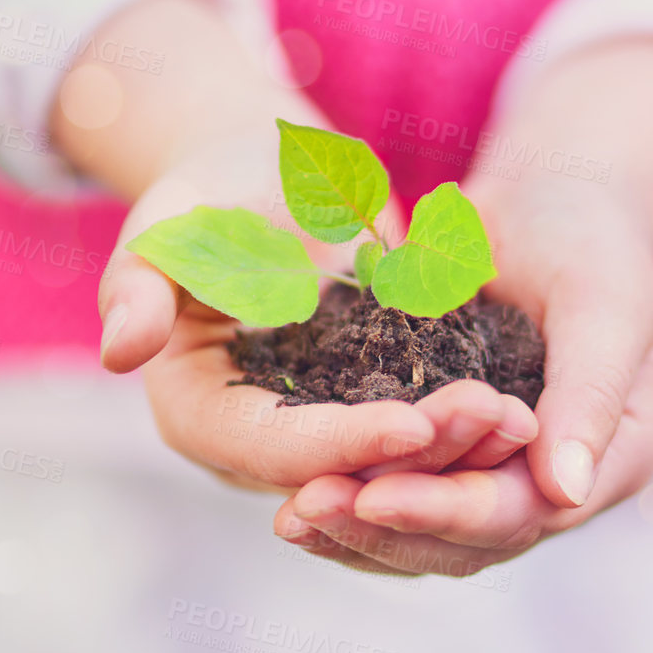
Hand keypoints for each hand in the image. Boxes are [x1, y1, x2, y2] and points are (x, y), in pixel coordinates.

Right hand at [99, 124, 538, 492]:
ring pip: (393, 470)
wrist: (263, 177)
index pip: (274, 449)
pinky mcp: (369, 415)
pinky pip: (424, 440)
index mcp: (197, 416)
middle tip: (501, 422)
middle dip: (423, 459)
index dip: (344, 445)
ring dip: (460, 454)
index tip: (415, 423)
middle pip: (344, 475)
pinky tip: (531, 411)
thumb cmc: (207, 191)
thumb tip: (122, 348)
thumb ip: (142, 285)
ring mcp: (319, 438)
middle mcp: (258, 448)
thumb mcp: (168, 226)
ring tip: (525, 418)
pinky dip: (471, 431)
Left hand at [270, 37, 652, 574]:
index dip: (448, 510)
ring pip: (424, 540)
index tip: (375, 495)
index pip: (522, 511)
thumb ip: (590, 392)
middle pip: (465, 543)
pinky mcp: (447, 464)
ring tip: (290, 520)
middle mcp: (552, 490)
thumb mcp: (603, 301)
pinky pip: (396, 502)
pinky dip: (349, 507)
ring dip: (355, 534)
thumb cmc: (588, 241)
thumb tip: (568, 493)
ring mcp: (497, 481)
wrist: (548, 210)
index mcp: (608, 462)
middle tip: (308, 508)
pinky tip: (291, 503)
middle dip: (386, 529)